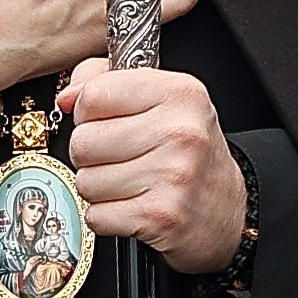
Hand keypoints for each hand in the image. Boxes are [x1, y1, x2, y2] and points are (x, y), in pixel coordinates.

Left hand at [60, 65, 246, 272]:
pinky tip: (133, 206)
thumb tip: (67, 96)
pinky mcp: (161, 216)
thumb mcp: (163, 101)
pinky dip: (107, 216)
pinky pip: (97, 215)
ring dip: (99, 189)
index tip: (106, 120)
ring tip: (130, 183)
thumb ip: (107, 81)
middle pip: (83, 141)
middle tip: (122, 158)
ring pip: (86, 181)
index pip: (94, 95)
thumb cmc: (191, 154)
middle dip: (91, 155)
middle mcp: (180, 132)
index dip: (88, 112)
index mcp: (180, 93)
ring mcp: (173, 175)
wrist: (229, 212)